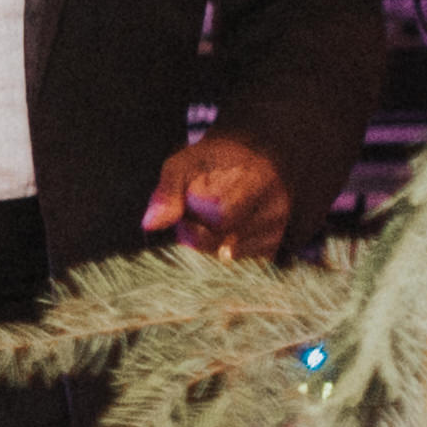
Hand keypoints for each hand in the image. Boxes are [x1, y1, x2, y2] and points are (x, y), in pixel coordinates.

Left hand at [143, 131, 292, 259]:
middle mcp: (275, 207)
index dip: (194, 213)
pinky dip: (219, 253)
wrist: (247, 161)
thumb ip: (167, 192)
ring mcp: (276, 231)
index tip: (189, 199)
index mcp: (257, 178)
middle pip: (219, 241)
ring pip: (225, 257)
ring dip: (205, 244)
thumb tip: (150, 224)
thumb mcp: (183, 164)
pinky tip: (221, 232)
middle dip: (194, 231)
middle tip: (192, 213)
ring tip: (209, 219)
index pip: (220, 215)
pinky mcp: (272, 249)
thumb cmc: (211, 162)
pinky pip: (235, 265)